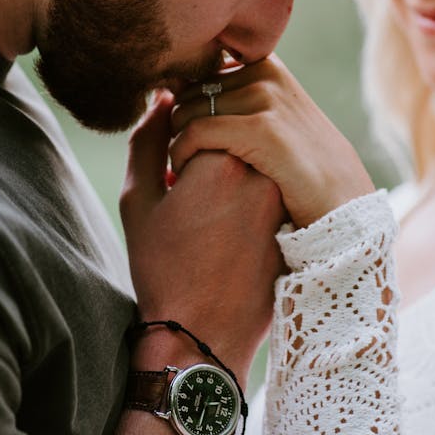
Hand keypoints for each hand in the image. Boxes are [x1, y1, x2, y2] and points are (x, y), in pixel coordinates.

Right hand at [119, 92, 285, 381]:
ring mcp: (284, 197)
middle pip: (235, 130)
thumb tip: (164, 99)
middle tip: (191, 193)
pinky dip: (252, 194)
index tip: (173, 174)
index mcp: (222, 160)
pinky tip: (232, 230)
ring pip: (255, 157)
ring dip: (235, 167)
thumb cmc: (162, 269)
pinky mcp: (294, 218)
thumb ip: (148, 139)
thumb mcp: (140, 200)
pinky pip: (271, 186)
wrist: (202, 336)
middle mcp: (262, 172)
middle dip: (212, 146)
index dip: (182, 138)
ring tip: (211, 213)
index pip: (204, 113)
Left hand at [170, 56, 374, 227]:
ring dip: (175, 141)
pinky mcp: (263, 129)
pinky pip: (195, 132)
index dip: (182, 103)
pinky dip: (180, 153)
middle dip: (177, 124)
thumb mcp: (274, 122)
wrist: (344, 206)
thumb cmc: (302, 170)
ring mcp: (267, 98)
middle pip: (188, 90)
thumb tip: (173, 88)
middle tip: (181, 157)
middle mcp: (267, 72)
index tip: (180, 135)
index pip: (197, 70)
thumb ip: (236, 99)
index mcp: (267, 65)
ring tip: (183, 168)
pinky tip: (182, 173)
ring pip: (186, 110)